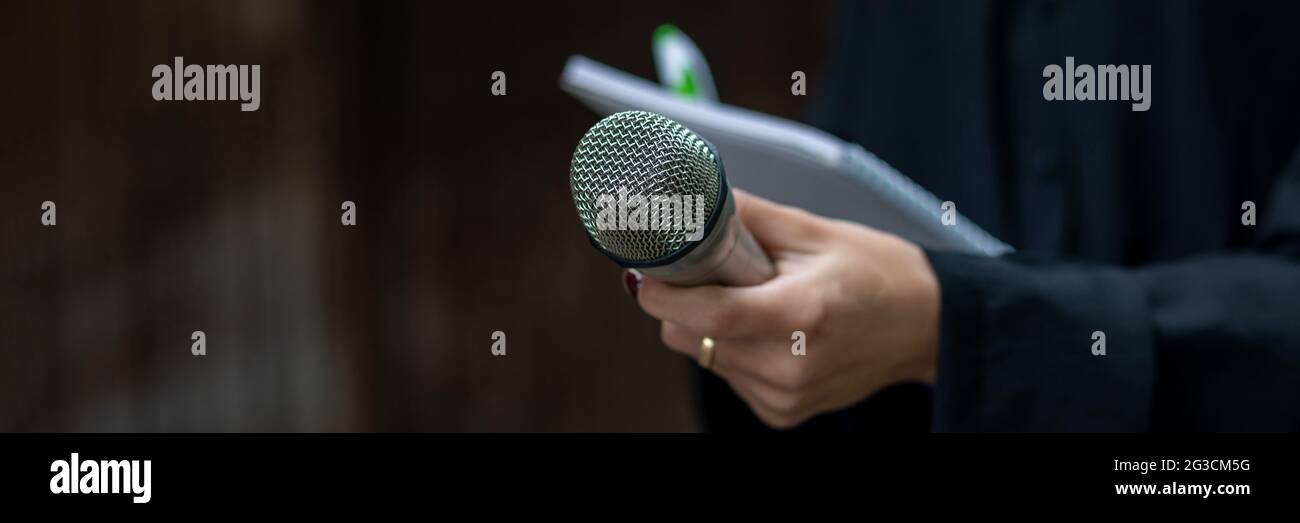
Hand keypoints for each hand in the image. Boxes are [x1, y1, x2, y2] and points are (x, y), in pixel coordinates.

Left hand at [629, 190, 940, 428]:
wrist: (924, 326)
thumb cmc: (876, 272)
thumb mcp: (814, 230)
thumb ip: (747, 216)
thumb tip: (691, 197)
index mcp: (802, 313)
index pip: (712, 314)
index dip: (667, 294)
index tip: (646, 272)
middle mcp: (791, 365)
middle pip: (694, 338)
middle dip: (682, 304)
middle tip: (702, 273)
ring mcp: (786, 395)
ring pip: (705, 357)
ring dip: (709, 327)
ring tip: (752, 300)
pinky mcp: (782, 412)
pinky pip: (728, 376)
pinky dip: (732, 350)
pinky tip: (767, 331)